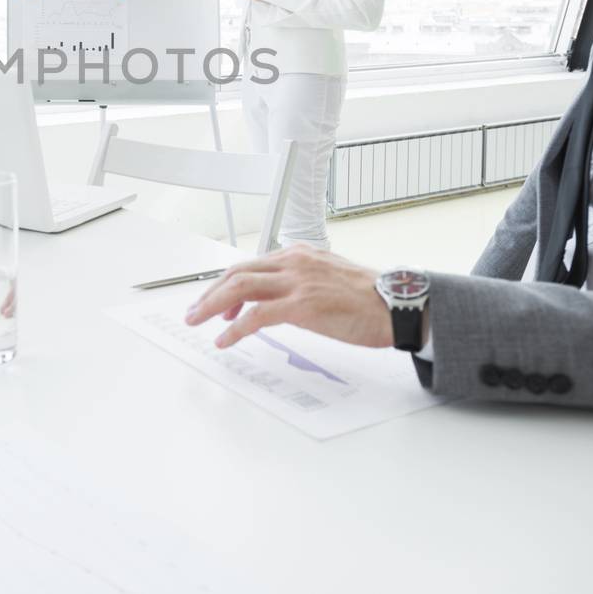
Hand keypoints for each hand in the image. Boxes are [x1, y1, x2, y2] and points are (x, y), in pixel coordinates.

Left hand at [183, 246, 391, 348]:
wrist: (398, 306)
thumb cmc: (370, 298)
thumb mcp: (329, 279)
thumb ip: (303, 282)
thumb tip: (280, 302)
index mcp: (301, 254)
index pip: (252, 264)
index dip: (228, 284)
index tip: (217, 302)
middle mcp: (295, 262)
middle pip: (238, 272)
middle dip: (210, 292)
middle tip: (194, 311)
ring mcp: (297, 281)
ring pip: (239, 288)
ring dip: (212, 306)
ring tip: (197, 321)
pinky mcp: (302, 305)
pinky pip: (256, 315)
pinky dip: (234, 327)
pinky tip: (224, 339)